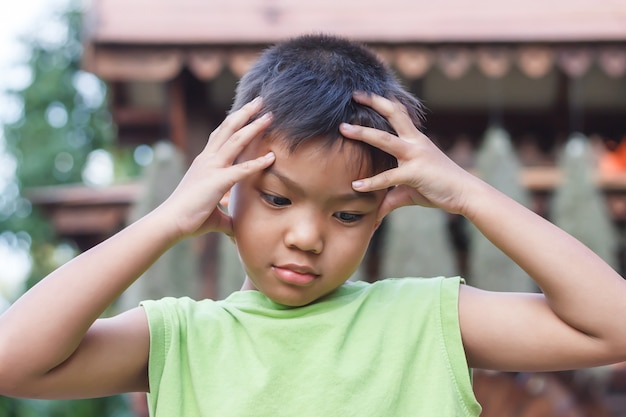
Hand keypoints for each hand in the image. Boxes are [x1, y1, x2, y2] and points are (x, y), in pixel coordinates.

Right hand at [158, 97, 274, 238]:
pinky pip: (242, 169)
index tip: (247, 111)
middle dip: (245, 113)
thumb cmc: (188, 219)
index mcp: (204, 162)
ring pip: (235, 140)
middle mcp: (207, 159)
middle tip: (260, 101)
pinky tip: (271, 157)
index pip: (221, 135)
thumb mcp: (212, 214)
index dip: (235, 122)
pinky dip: (258, 163)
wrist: (169, 222)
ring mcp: (211, 168)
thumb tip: (235, 229)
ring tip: (269, 115)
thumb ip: (226, 218)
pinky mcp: (217, 182)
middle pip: (228, 129)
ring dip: (253, 126)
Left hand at [339, 92, 476, 218]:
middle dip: (374, 102)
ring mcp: (415, 155)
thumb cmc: (440, 188)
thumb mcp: (411, 190)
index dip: (385, 101)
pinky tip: (356, 185)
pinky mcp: (414, 173)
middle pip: (393, 114)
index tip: (369, 92)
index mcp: (416, 140)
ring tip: (343, 128)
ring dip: (363, 133)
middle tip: (354, 94)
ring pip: (384, 139)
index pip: (399, 114)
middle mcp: (415, 142)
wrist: (465, 193)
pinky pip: (388, 177)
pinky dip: (371, 182)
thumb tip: (375, 214)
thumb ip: (391, 198)